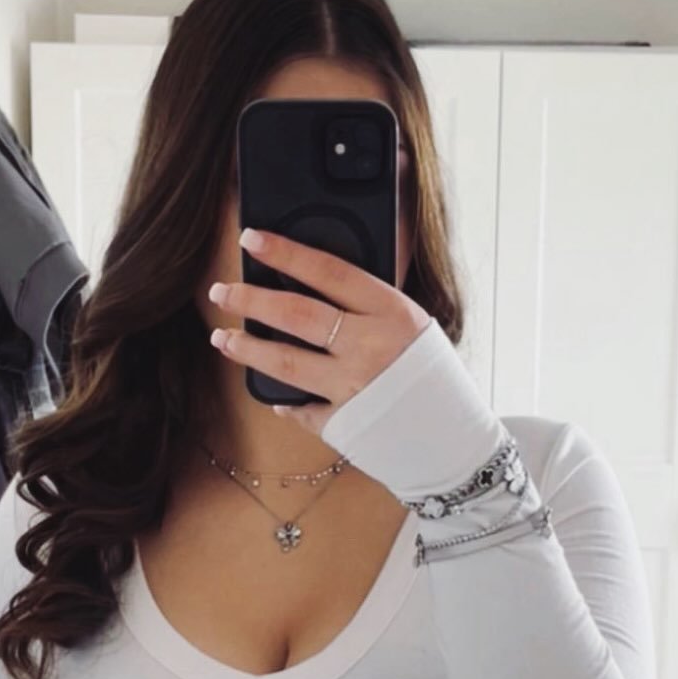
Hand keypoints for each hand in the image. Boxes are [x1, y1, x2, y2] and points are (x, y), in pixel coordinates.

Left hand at [207, 227, 430, 434]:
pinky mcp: (342, 424)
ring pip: (284, 362)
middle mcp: (369, 348)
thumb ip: (371, 307)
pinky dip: (285, 401)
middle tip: (222, 291)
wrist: (455, 440)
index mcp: (391, 313)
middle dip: (251, 298)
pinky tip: (272, 395)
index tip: (251, 238)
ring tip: (223, 338)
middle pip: (295, 314)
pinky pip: (300, 409)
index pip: (328, 272)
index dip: (285, 252)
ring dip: (247, 348)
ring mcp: (352, 388)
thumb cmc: (435, 378)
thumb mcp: (414, 326)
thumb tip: (318, 282)